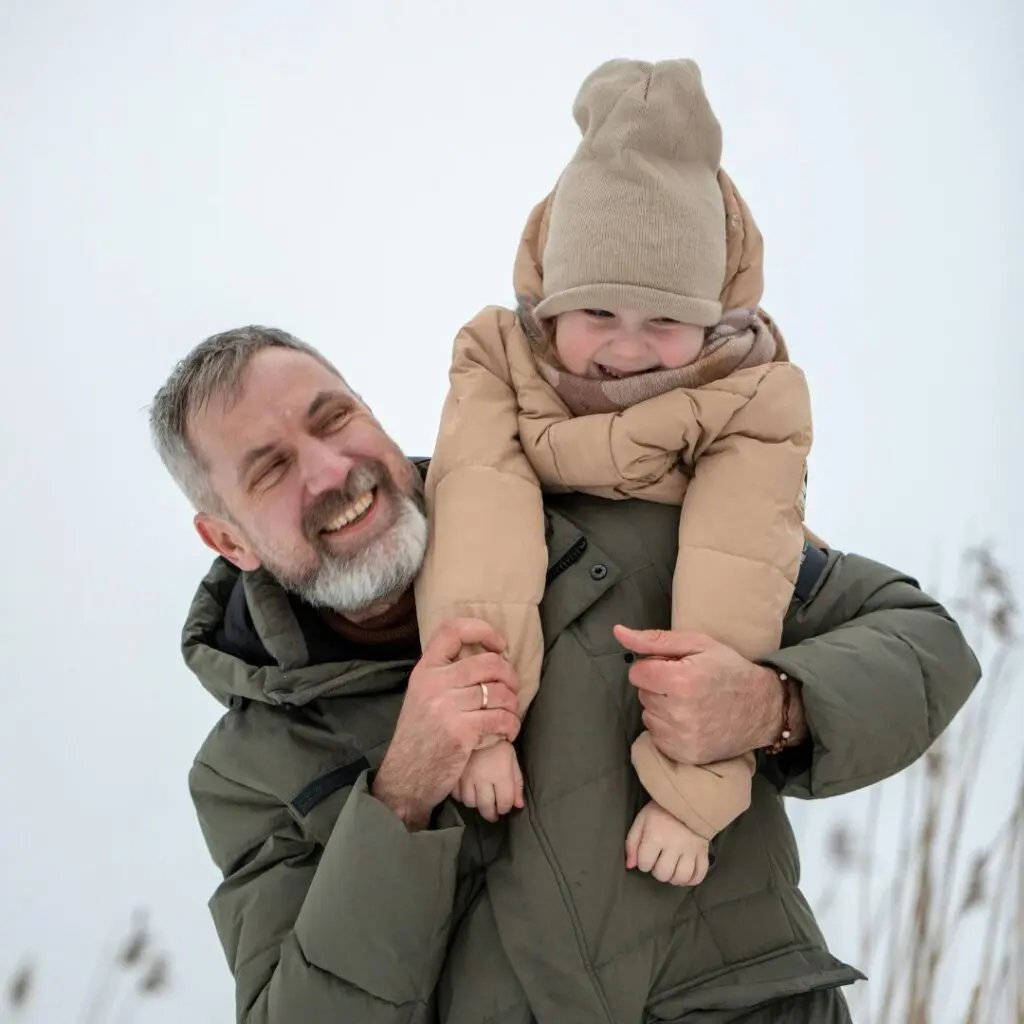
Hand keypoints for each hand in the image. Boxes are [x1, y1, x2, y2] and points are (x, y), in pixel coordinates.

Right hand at [373, 618, 520, 829]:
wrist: (406, 777)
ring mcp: (447, 706)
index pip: (453, 630)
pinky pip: (501, 719)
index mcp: (425, 670)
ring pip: (500, 692)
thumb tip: (485, 656)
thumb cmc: (420, 736)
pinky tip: (507, 732)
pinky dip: (511, 726)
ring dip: (512, 704)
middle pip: (488, 662)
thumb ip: (445, 675)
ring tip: (508, 715)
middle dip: (509, 675)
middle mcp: (434, 683)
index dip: (483, 629)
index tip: (499, 644)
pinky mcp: (461, 731)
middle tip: (511, 689)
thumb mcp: (421, 696)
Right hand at [452, 740, 523, 822]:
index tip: (504, 806)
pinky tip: (467, 790)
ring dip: (476, 804)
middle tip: (493, 812)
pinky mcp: (453, 773)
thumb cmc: (497, 743)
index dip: (506, 808)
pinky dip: (462, 796)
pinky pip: (456, 794)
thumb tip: (519, 805)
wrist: (476, 725)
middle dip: (491, 814)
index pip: (504, 803)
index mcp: (500, 774)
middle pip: (486, 808)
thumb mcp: (512, 759)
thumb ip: (517, 782)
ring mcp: (466, 777)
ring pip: (469, 803)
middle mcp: (483, 778)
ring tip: (480, 798)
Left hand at [613, 625, 805, 763]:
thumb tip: (618, 633)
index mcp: (681, 681)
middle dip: (658, 686)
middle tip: (686, 684)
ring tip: (690, 703)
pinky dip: (668, 728)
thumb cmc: (729, 669)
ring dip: (661, 708)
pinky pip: (657, 737)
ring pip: (648, 716)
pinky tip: (690, 720)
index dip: (652, 666)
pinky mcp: (686, 755)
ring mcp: (683, 738)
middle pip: (643, 694)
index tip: (672, 667)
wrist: (763, 707)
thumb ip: (654, 639)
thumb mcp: (697, 644)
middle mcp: (680, 713)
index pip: (637, 672)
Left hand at [625, 800, 709, 885]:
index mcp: (656, 836)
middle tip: (659, 862)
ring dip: (674, 878)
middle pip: (663, 873)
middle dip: (658, 871)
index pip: (645, 864)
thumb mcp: (641, 820)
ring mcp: (690, 850)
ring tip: (672, 869)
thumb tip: (630, 865)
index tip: (647, 854)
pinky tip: (686, 874)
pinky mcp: (704, 851)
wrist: (688, 797)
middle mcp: (674, 845)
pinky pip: (700, 874)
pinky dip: (692, 880)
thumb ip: (632, 842)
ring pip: (681, 877)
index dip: (643, 862)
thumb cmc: (661, 809)